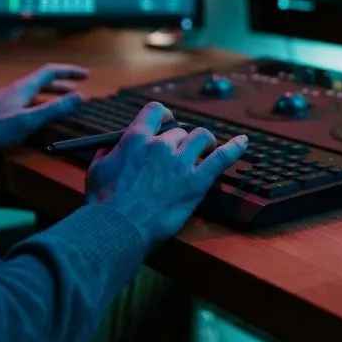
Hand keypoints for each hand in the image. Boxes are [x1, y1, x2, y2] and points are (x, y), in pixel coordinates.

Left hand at [0, 63, 87, 148]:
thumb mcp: (28, 120)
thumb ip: (54, 109)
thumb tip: (80, 96)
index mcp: (24, 87)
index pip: (51, 71)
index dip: (69, 71)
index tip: (86, 75)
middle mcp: (16, 89)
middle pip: (43, 81)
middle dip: (63, 84)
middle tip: (79, 91)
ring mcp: (8, 99)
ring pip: (35, 92)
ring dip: (52, 95)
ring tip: (64, 103)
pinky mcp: (2, 110)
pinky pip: (28, 101)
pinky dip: (41, 104)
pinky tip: (40, 115)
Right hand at [86, 102, 247, 251]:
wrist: (116, 229)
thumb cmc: (104, 204)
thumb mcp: (97, 169)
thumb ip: (108, 153)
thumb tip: (114, 147)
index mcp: (136, 139)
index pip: (156, 112)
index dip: (164, 115)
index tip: (167, 121)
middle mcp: (160, 145)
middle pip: (179, 131)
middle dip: (178, 142)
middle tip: (176, 158)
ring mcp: (180, 163)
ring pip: (201, 138)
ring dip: (203, 144)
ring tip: (203, 153)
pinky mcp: (195, 182)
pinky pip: (221, 158)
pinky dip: (234, 148)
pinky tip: (244, 142)